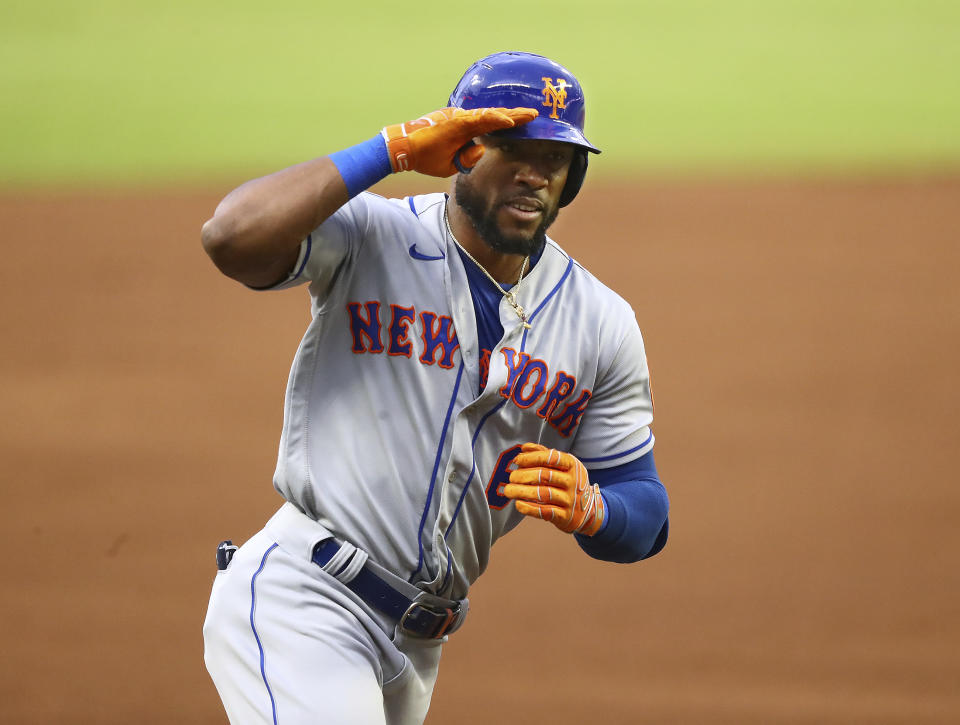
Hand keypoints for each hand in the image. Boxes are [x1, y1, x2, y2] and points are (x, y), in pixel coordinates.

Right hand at [381, 107, 537, 176]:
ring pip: (490, 115)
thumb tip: (481, 152)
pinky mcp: (455, 121)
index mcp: (465, 129)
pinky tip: (509, 120)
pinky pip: (479, 119)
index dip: (509, 123)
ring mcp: (460, 118)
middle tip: (535, 114)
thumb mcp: (452, 164)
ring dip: (511, 115)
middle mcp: (464, 119)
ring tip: (529, 115)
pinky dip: (495, 119)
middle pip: (495, 116)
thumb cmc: (425, 157)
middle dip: (516, 116)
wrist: (404, 151)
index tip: (527, 124)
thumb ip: (468, 158)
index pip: (492, 124)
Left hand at [503, 443, 605, 535]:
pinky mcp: (565, 516)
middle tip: (511, 477)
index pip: (550, 457)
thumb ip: (543, 454)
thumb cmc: (568, 482)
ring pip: (543, 494)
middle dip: (523, 476)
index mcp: (572, 464)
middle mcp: (573, 481)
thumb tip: (524, 448)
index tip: (517, 461)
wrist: (588, 509)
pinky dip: (529, 508)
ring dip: (522, 492)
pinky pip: (545, 512)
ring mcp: (570, 499)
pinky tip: (518, 504)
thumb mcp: (563, 465)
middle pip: (544, 476)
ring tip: (509, 491)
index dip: (531, 458)